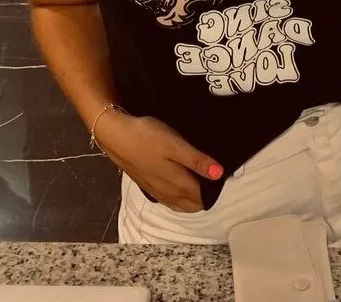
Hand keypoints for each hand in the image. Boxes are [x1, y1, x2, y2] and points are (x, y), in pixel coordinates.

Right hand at [95, 110, 222, 212]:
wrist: (116, 137)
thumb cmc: (148, 137)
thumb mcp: (176, 145)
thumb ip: (197, 161)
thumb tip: (220, 174)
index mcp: (178, 185)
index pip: (203, 197)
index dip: (215, 189)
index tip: (224, 176)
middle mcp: (168, 193)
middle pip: (192, 205)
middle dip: (205, 196)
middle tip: (214, 177)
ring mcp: (156, 191)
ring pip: (180, 203)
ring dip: (192, 198)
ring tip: (201, 180)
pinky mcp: (147, 186)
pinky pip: (169, 199)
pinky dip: (179, 196)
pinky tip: (180, 183)